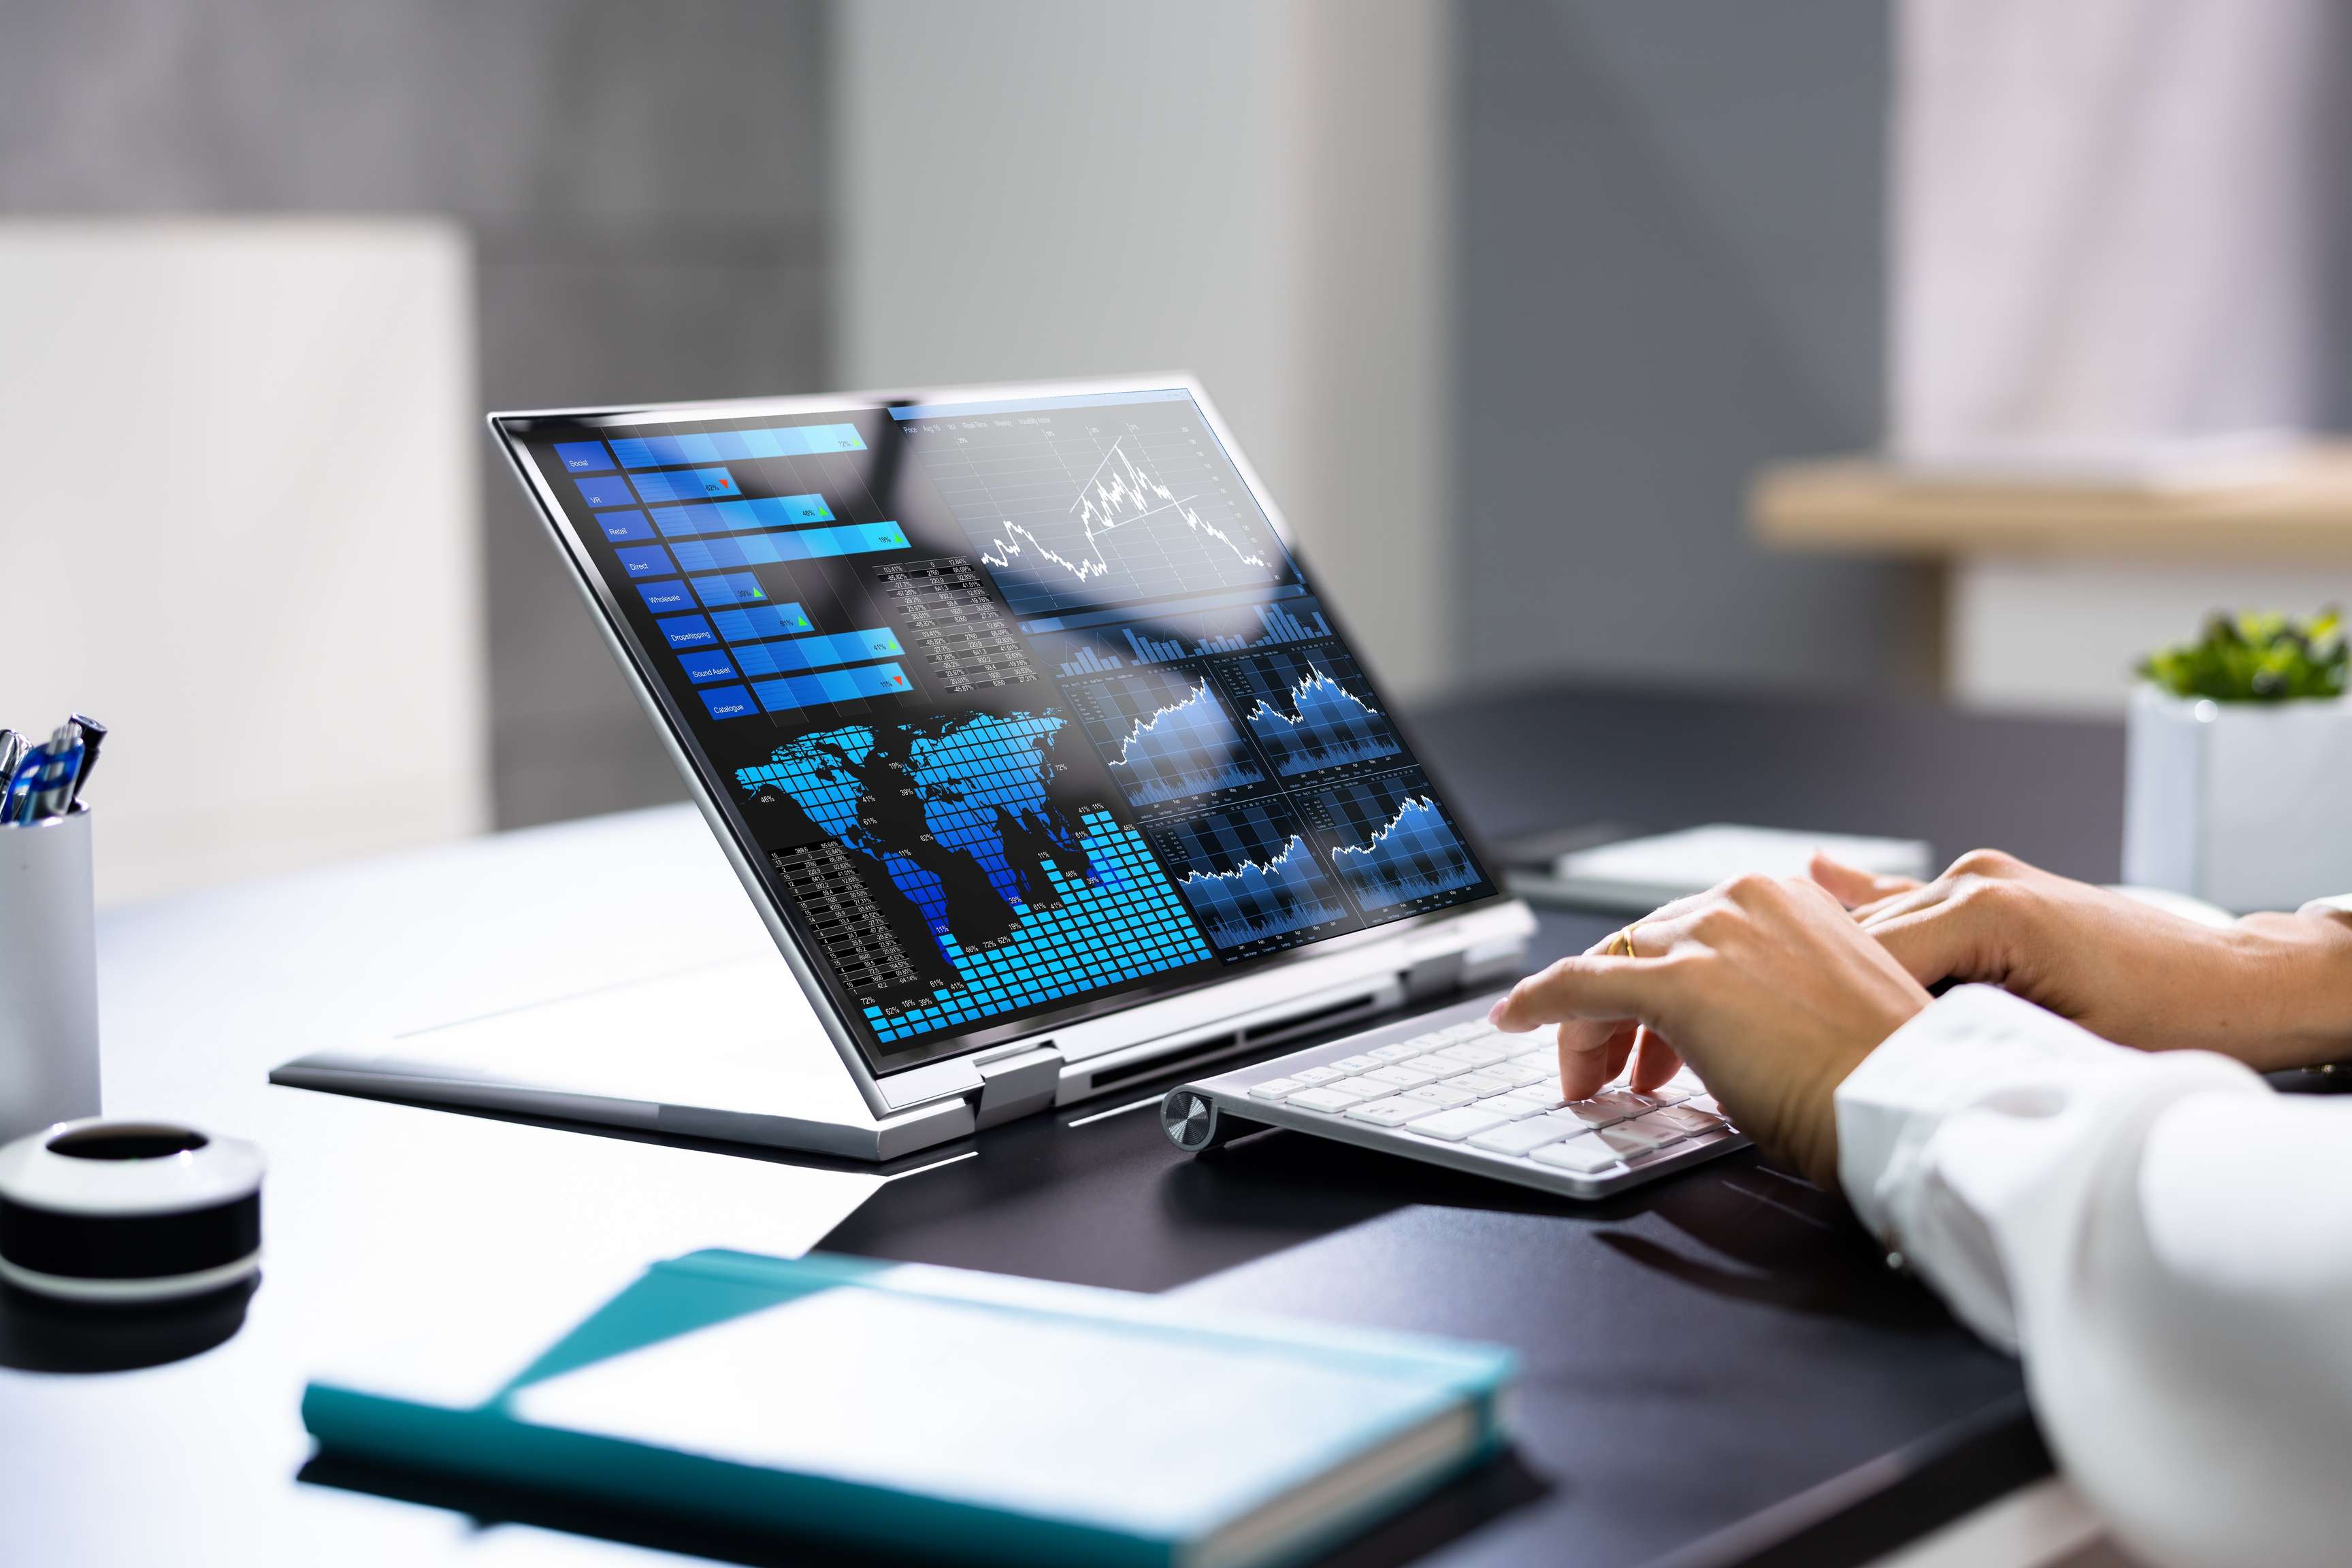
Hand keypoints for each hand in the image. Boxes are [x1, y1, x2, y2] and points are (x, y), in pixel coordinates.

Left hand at [1488, 876, 1930, 1187]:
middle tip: (1613, 1068)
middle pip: (1646, 947)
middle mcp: (1744, 900)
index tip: (1644, 1030)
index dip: (1657, 987)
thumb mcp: (1824, 1006)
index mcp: (1788, 897)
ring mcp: (1709, 936)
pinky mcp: (1678, 982)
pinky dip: (1542, 1002)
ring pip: (1613, 968)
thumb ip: (1769, 989)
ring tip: (1590, 1079)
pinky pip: (1581, 985)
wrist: (1902, 1103)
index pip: (1690, 932)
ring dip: (1590, 1025)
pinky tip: (1516, 1021)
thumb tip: (1725, 1018)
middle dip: (1622, 1013)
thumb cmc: (1878, 1076)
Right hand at [1812, 849, 2351, 1071]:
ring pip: (1881, 920)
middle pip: (1862, 937)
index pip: (1866, 961)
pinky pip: (1913, 901)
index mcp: (1988, 909)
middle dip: (1817, 985)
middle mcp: (1977, 878)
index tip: (1786, 1048)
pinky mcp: (1995, 888)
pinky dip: (1869, 909)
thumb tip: (1880, 1061)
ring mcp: (1984, 877)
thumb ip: (1959, 1036)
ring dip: (1839, 960)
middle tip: (1776, 1029)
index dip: (1822, 1010)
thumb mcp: (2057, 1042)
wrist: (2240, 984)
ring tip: (1779, 988)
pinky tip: (1819, 885)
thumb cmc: (2170, 1019)